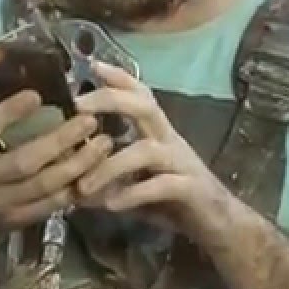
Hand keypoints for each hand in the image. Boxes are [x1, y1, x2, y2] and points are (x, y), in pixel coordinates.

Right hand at [0, 88, 112, 236]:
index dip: (10, 113)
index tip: (37, 95)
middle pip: (24, 161)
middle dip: (60, 141)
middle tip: (88, 120)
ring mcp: (2, 203)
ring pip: (45, 185)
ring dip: (78, 164)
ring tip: (103, 143)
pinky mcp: (20, 219)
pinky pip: (54, 204)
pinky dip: (78, 187)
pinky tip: (96, 168)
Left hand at [73, 61, 234, 243]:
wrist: (217, 224)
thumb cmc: (172, 198)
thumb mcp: (134, 182)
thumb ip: (108, 174)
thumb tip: (70, 175)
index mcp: (156, 133)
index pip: (140, 95)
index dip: (119, 78)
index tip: (92, 64)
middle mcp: (169, 140)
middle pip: (145, 107)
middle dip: (111, 100)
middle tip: (78, 106)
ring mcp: (181, 163)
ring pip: (145, 151)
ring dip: (110, 167)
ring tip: (82, 187)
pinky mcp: (190, 189)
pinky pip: (162, 185)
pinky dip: (134, 193)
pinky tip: (111, 205)